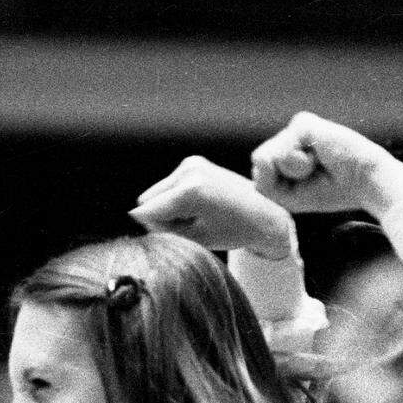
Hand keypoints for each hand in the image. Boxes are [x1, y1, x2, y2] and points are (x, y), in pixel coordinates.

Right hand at [130, 156, 295, 258]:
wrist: (264, 212)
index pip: (147, 212)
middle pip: (148, 201)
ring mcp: (191, 164)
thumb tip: (137, 215)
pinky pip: (167, 187)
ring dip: (167, 208)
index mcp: (191, 192)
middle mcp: (189, 171)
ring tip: (196, 216)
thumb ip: (163, 229)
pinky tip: (199, 206)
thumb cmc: (233, 231)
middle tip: (189, 227)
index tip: (177, 235)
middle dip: (160, 217)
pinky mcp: (193, 163)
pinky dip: (176, 200)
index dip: (155, 229)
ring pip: (156, 194)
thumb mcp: (195, 239)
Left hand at [251, 113, 402, 217]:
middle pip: (258, 163)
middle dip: (282, 179)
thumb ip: (263, 183)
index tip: (305, 187)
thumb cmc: (330, 192)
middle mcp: (287, 138)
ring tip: (316, 165)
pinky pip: (281, 152)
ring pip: (267, 157)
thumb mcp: (288, 198)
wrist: (365, 182)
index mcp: (283, 155)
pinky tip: (320, 156)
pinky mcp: (303, 123)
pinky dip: (299, 164)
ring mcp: (294, 129)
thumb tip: (259, 156)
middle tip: (311, 176)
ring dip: (292, 172)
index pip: (258, 174)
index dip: (277, 189)